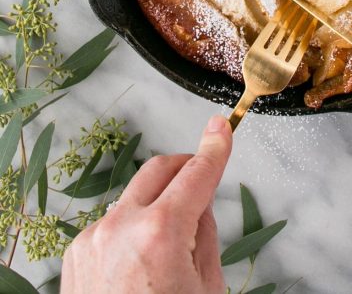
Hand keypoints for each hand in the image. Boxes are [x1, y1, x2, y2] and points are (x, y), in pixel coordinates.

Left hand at [60, 115, 231, 293]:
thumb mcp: (207, 288)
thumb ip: (205, 233)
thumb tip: (200, 200)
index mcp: (161, 233)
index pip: (197, 173)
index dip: (215, 148)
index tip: (221, 128)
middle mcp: (120, 226)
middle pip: (160, 169)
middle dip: (185, 167)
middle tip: (203, 176)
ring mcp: (92, 238)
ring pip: (134, 197)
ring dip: (156, 205)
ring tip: (169, 249)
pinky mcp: (75, 253)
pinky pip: (112, 224)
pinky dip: (131, 229)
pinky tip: (139, 266)